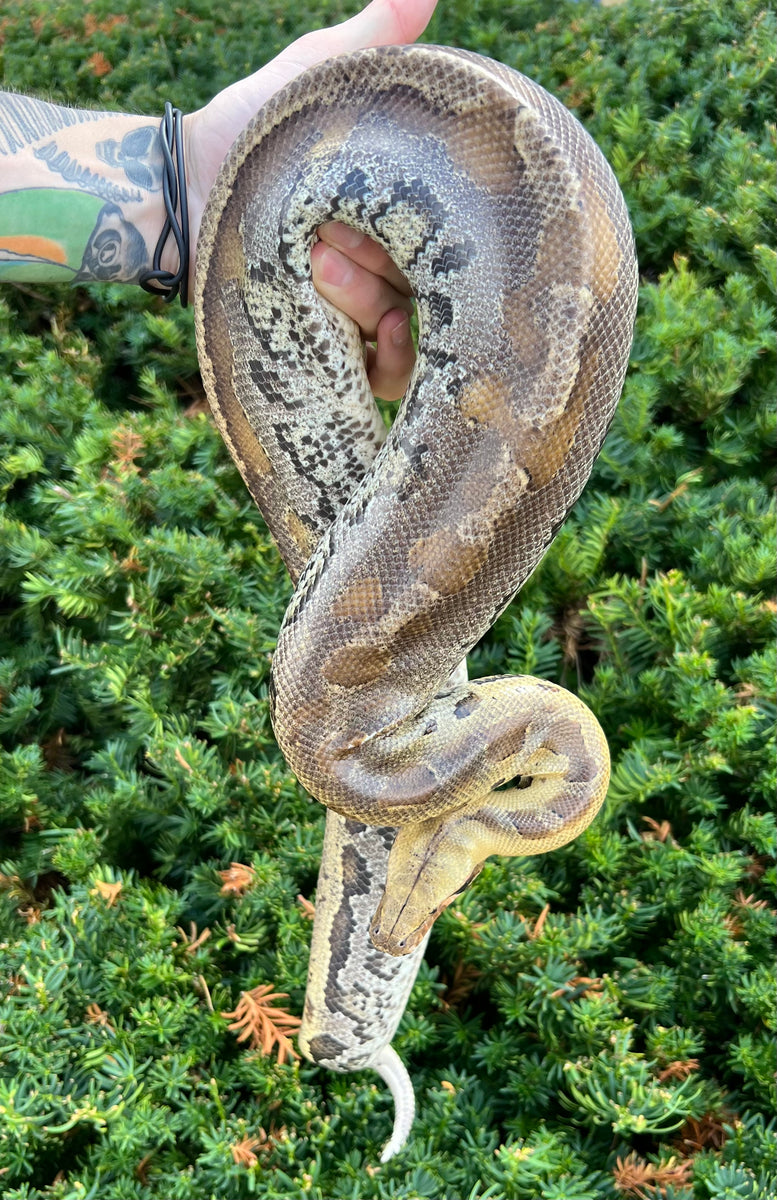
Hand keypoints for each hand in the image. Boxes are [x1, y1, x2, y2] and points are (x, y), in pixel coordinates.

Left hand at [186, 0, 433, 400]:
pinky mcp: (332, 351)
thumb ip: (369, 41)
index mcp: (402, 213)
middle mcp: (393, 266)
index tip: (419, 211)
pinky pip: (386, 377)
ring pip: (412, 331)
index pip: (458, 240)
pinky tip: (384, 333)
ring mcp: (364, 313)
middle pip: (436, 288)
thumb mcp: (313, 77)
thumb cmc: (250, 129)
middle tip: (335, 232)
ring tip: (318, 264)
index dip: (445, 232)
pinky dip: (393, 360)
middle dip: (392, 262)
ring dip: (373, 300)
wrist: (184, 186)